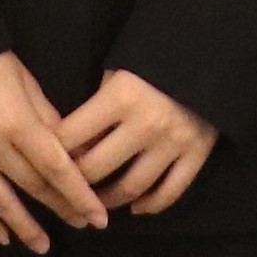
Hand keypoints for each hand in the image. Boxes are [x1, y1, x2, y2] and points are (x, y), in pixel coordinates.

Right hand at [0, 52, 110, 251]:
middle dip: (61, 208)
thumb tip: (73, 150)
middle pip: (34, 187)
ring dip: (25, 228)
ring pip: (1, 204)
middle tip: (82, 225)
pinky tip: (2, 238)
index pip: (57, 169)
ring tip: (43, 247)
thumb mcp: (26, 82)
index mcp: (18, 124)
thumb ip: (48, 118)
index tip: (98, 216)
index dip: (79, 195)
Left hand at [58, 66, 219, 217]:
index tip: (45, 162)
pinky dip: (150, 205)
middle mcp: (145, 124)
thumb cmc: (155, 58)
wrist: (211, 50)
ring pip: (130, 188)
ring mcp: (173, 142)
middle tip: (67, 189)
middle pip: (95, 169)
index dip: (52, 152)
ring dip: (108, 201)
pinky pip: (170, 192)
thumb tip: (72, 148)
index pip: (70, 136)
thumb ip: (96, 107)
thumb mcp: (118, 71)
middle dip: (74, 183)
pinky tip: (136, 207)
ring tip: (96, 204)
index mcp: (120, 96)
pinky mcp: (198, 153)